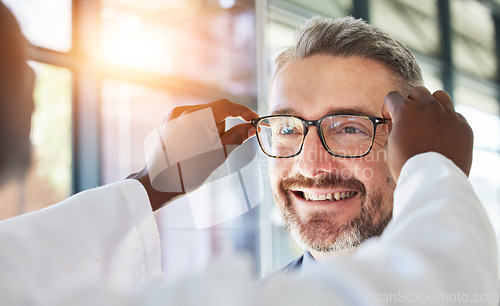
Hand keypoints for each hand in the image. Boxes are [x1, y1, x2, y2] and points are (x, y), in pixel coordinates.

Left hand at [128, 99, 257, 210]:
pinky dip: (200, 129)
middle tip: (224, 145)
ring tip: (203, 150)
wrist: (159, 183)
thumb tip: (251, 128)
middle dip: (224, 125)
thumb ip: (236, 137)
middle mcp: (183, 111)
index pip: (227, 106)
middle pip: (215, 110)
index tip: (254, 120)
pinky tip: (195, 147)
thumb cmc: (189, 171)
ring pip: (204, 115)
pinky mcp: (169, 121)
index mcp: (197, 117)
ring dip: (211, 128)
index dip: (244, 112)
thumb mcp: (218, 154)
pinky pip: (192, 119)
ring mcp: (174, 115)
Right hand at [382, 86, 472, 181]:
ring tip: (428, 119)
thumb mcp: (390, 146)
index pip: (393, 97)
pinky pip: (455, 115)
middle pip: (418, 92)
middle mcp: (428, 107)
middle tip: (409, 119)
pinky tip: (442, 135)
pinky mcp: (463, 127)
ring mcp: (449, 115)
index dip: (388, 108)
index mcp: (406, 110)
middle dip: (410, 103)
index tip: (390, 119)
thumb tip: (396, 126)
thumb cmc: (406, 165)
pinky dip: (447, 122)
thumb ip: (394, 130)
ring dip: (432, 104)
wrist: (432, 180)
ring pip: (440, 96)